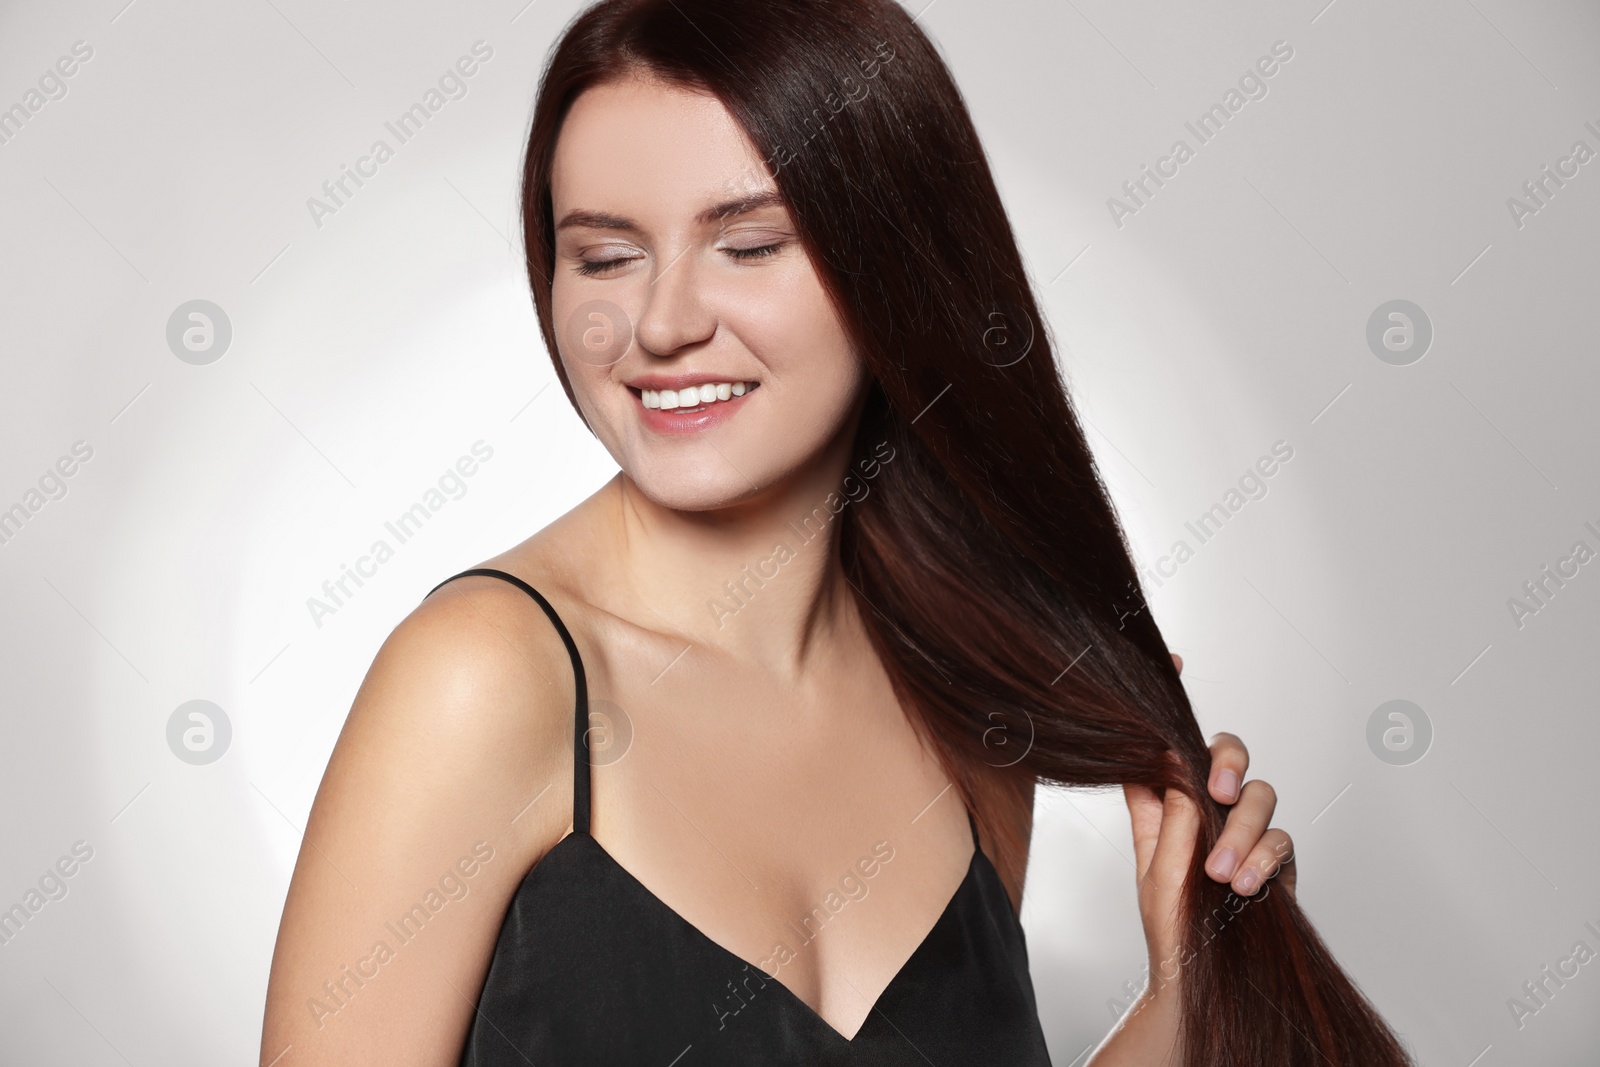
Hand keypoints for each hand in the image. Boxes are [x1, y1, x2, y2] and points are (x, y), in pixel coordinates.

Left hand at [1121, 654, 1296, 986]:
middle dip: (1229, 763)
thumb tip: (1172, 753)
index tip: (1173, 661)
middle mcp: (1209, 805)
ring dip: (1243, 832)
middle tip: (1218, 791)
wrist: (1194, 973)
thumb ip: (1166, 806)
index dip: (1172, 698)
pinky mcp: (1275, 859)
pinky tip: (1244, 883)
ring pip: (1261, 795)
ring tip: (1220, 873)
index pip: (1173, 740)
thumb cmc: (1167, 919)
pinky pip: (1282, 841)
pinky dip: (1263, 859)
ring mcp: (1245, 830)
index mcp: (1170, 797)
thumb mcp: (1153, 858)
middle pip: (1229, 752)